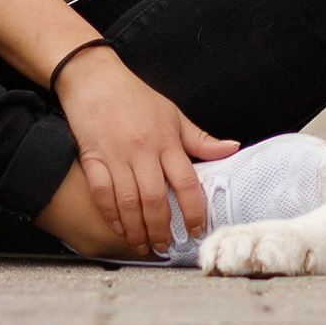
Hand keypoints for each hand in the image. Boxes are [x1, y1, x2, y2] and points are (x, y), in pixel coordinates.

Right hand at [54, 47, 237, 255]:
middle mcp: (143, 150)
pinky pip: (102, 193)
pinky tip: (120, 228)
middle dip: (162, 229)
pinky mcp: (92, 157)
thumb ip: (201, 139)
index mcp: (166, 140)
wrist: (95, 77)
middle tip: (165, 246)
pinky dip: (111, 215)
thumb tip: (233, 148)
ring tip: (144, 245)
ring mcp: (116, 155)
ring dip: (137, 229)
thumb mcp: (173, 114)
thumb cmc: (136, 97)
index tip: (195, 230)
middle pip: (156, 199)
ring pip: (129, 202)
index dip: (193, 211)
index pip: (186, 182)